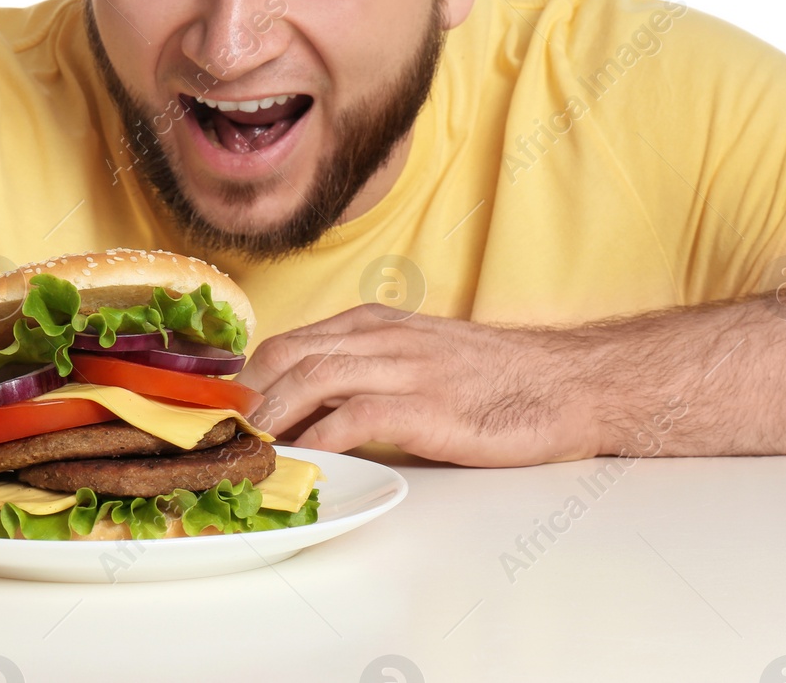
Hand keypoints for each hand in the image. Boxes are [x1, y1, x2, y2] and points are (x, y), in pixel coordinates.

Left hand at [236, 304, 602, 466]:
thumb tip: (305, 412)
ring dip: (269, 417)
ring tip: (244, 449)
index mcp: (374, 323)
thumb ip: (365, 374)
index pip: (288, 341)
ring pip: (310, 379)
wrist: (566, 383)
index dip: (247, 379)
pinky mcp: (426, 407)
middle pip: (287, 356)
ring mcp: (403, 369)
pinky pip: (352, 419)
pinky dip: (316, 440)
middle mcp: (381, 337)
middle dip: (245, 397)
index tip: (221, 413)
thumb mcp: (418, 357)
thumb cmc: (494, 378)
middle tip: (219, 436)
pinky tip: (299, 461)